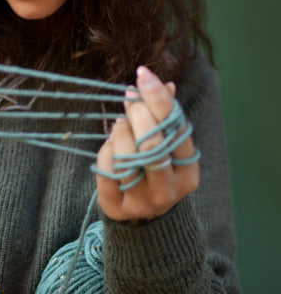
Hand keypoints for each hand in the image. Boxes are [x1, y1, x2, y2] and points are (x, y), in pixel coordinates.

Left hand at [95, 66, 199, 221]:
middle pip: (152, 144)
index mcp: (188, 170)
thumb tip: (166, 84)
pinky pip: (107, 172)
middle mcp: (169, 189)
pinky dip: (105, 152)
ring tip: (119, 124)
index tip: (143, 74)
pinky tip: (110, 146)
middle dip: (138, 113)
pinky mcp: (118, 207)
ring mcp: (143, 201)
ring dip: (120, 132)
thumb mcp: (166, 146)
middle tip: (129, 96)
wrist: (144, 219)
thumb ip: (165, 117)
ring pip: (128, 159)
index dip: (159, 99)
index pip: (176, 129)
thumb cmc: (155, 171)